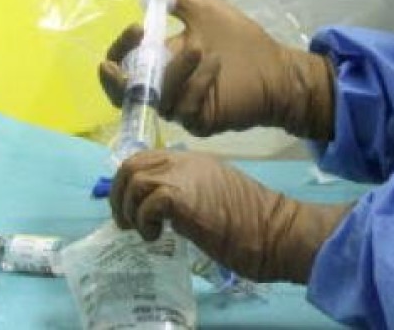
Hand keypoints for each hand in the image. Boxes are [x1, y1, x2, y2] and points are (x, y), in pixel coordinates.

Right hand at [99, 0, 334, 139]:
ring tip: (199, 47)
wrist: (276, 67)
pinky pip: (184, 108)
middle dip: (123, 74)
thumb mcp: (203, 10)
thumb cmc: (240, 40)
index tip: (136, 27)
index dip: (120, 49)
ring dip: (175, 70)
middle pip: (125, 92)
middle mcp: (164, 88)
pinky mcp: (199, 121)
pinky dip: (197, 84)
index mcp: (159, 62)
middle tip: (140, 47)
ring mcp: (180, 106)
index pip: (124, 64)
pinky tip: (215, 65)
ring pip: (158, 98)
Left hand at [110, 150, 351, 282]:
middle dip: (120, 195)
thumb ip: (188, 193)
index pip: (147, 157)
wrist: (273, 230)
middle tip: (128, 222)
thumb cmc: (251, 222)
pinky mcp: (182, 197)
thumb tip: (158, 208)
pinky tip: (157, 236)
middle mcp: (187, 162)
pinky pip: (146, 202)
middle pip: (132, 164)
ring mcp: (184, 177)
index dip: (130, 182)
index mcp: (194, 160)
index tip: (132, 208)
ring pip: (134, 179)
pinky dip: (144, 222)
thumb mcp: (213, 197)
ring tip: (144, 231)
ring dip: (130, 210)